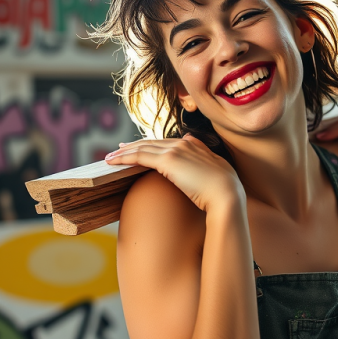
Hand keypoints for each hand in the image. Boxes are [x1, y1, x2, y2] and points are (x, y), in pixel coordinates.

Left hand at [105, 135, 242, 212]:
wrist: (227, 196)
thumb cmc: (224, 192)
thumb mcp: (215, 172)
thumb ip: (203, 159)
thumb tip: (192, 148)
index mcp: (195, 146)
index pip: (166, 142)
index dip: (150, 144)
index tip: (138, 147)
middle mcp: (184, 144)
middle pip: (151, 142)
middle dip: (132, 146)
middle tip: (117, 150)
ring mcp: (176, 150)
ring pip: (142, 147)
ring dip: (123, 152)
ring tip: (110, 157)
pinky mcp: (168, 160)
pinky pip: (139, 155)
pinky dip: (124, 157)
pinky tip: (113, 162)